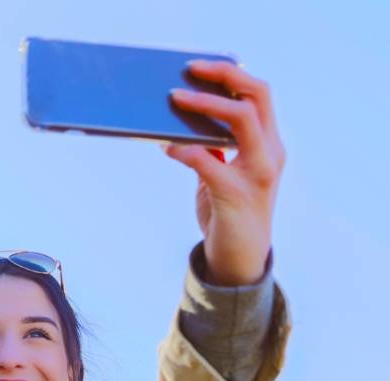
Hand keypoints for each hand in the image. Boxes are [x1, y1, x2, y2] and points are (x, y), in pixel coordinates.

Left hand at [163, 60, 285, 285]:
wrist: (239, 258)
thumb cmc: (228, 213)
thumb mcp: (221, 175)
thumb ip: (210, 150)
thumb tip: (177, 126)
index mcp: (268, 145)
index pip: (258, 95)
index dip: (232, 75)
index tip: (202, 66)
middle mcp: (270, 153)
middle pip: (257, 96)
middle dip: (224, 77)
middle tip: (189, 71)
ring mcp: (257, 173)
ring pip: (241, 119)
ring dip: (205, 106)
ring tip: (174, 98)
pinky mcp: (235, 195)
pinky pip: (208, 162)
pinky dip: (184, 151)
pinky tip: (166, 148)